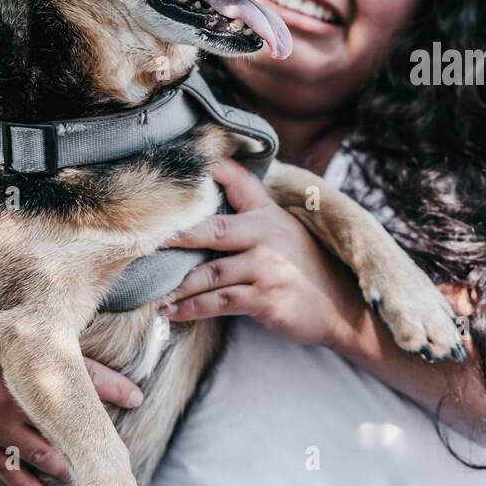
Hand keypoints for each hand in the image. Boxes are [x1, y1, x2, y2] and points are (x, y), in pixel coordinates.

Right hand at [0, 304, 143, 485]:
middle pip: (64, 419)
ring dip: (61, 463)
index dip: (112, 388)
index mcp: (24, 362)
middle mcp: (12, 395)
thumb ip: (35, 334)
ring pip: (37, 450)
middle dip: (90, 433)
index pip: (81, 375)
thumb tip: (75, 328)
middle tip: (113, 447)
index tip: (137, 397)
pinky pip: (1, 467)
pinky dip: (21, 481)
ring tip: (80, 471)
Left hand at [162, 159, 368, 349]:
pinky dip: (192, 309)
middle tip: (144, 241)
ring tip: (153, 291)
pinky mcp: (265, 298)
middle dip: (175, 236)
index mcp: (269, 216)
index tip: (178, 173)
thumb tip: (217, 176)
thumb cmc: (305, 268)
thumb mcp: (284, 230)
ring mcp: (267, 268)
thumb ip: (253, 206)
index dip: (210, 172)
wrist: (341, 307)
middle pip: (212, 230)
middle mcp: (268, 237)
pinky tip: (173, 313)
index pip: (238, 183)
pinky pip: (219, 302)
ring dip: (178, 284)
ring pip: (209, 273)